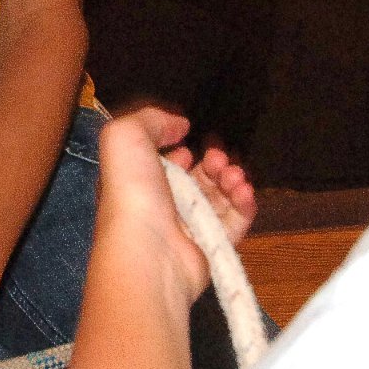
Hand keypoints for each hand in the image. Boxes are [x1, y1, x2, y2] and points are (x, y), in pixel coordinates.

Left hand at [95, 108, 256, 300]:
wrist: (148, 248)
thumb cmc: (132, 190)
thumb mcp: (125, 136)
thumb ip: (151, 120)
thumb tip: (180, 125)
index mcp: (139, 181)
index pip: (164, 164)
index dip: (178, 150)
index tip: (187, 141)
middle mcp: (163, 205)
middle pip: (198, 178)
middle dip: (213, 162)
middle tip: (217, 158)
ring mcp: (188, 227)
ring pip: (219, 197)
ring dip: (231, 179)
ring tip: (233, 175)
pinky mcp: (213, 247)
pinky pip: (235, 222)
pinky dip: (244, 204)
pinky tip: (244, 191)